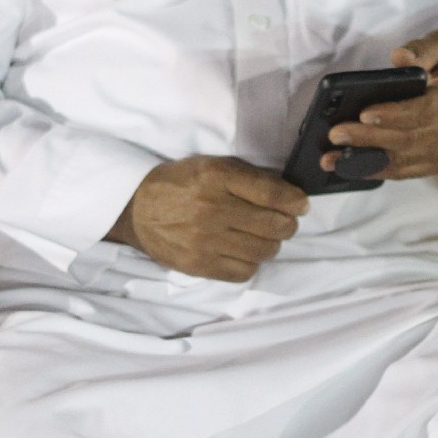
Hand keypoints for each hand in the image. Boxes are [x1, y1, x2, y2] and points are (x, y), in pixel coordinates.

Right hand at [108, 155, 307, 280]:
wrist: (137, 210)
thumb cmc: (180, 184)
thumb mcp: (212, 166)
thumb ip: (248, 178)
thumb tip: (289, 195)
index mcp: (217, 177)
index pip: (272, 194)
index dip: (295, 202)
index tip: (300, 205)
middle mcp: (212, 208)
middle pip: (274, 225)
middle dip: (287, 224)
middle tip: (283, 222)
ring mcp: (206, 240)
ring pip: (264, 250)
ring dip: (271, 244)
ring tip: (262, 237)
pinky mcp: (200, 265)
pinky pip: (245, 271)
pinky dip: (251, 263)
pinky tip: (244, 252)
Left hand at [322, 32, 437, 179]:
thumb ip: (423, 47)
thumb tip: (398, 58)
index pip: (424, 110)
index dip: (393, 114)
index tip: (364, 113)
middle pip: (408, 138)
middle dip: (368, 139)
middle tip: (334, 135)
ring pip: (405, 160)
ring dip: (365, 162)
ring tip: (331, 159)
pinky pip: (408, 172)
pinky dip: (379, 171)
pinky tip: (352, 167)